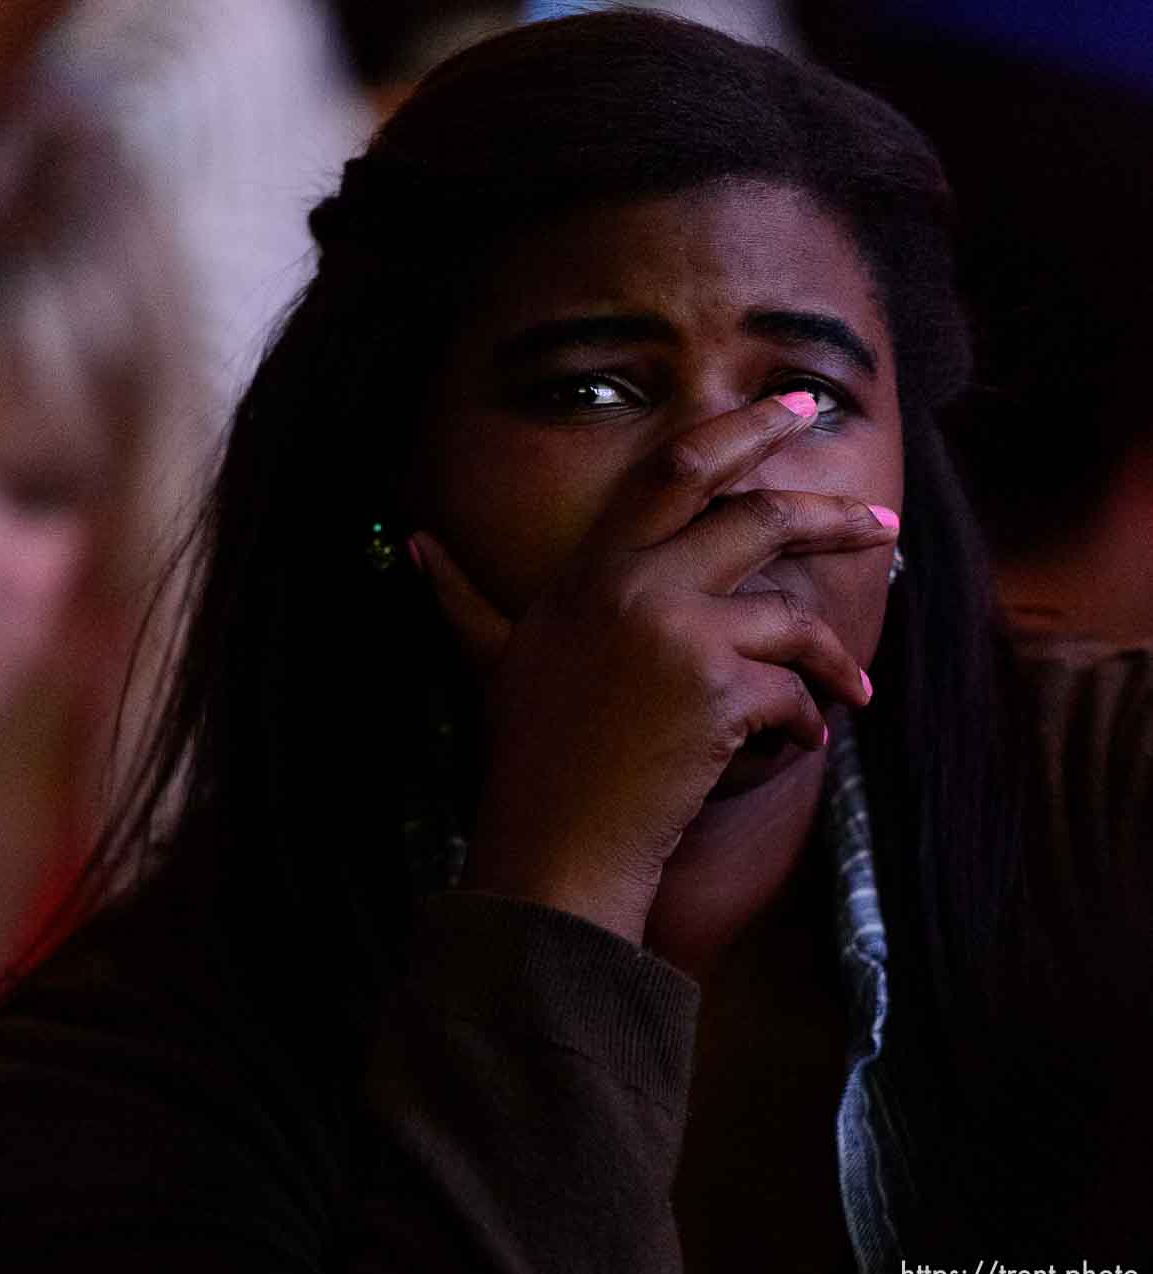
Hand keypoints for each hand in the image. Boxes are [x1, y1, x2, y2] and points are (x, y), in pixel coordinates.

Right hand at [411, 394, 895, 943]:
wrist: (552, 842)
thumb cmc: (525, 753)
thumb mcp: (490, 659)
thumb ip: (461, 596)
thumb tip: (412, 545)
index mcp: (592, 569)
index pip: (675, 469)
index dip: (744, 427)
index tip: (799, 408)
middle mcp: (635, 585)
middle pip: (759, 517)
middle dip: (834, 517)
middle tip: (883, 526)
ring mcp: (679, 636)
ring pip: (791, 617)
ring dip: (831, 660)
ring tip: (851, 689)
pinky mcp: (717, 694)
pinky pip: (792, 694)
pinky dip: (805, 722)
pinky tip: (796, 746)